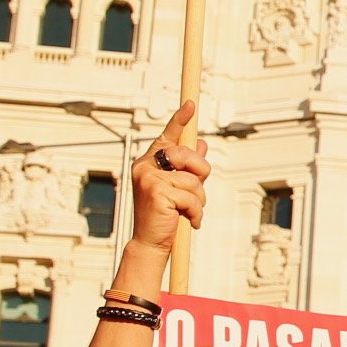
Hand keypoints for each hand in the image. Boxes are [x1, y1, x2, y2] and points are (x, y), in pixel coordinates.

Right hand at [129, 100, 210, 253]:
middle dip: (200, 174)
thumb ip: (189, 167)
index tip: (191, 104)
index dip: (179, 120)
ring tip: (186, 212)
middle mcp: (145, 166)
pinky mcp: (157, 192)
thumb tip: (201, 143)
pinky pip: (192, 197)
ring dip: (198, 200)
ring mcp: (149, 178)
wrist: (151, 241)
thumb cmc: (165, 214)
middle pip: (188, 155)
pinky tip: (189, 221)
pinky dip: (196, 212)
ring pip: (193, 180)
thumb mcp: (179, 187)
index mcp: (149, 162)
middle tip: (196, 193)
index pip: (167, 137)